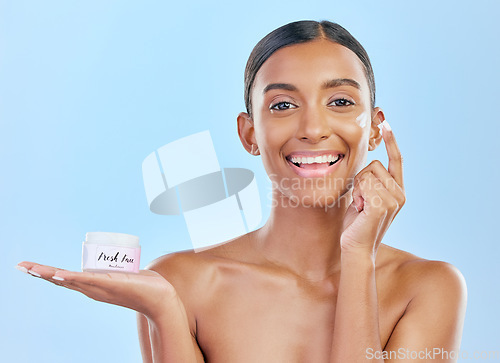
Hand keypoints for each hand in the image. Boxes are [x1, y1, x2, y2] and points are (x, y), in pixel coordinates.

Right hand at [16, 261, 178, 320]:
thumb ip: (121, 271)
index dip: (48, 273)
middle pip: (62, 280)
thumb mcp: (126, 276)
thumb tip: (118, 263)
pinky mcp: (112, 284)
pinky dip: (74, 278)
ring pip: (71, 280)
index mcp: (94, 286)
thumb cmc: (146, 288)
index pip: (65, 279)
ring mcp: (101, 287)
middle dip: (41, 272)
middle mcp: (94, 289)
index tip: (29, 267)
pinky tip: (60, 275)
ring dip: (51, 274)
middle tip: (21, 265)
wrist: (162, 299)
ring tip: (32, 268)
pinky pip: (90, 281)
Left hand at [341, 120, 405, 255]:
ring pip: (366, 174)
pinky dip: (358, 195)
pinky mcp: (382, 206)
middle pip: (373, 165)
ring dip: (357, 189)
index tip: (386, 122)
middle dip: (360, 180)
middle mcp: (400, 193)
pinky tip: (360, 210)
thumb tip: (367, 163)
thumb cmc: (356, 223)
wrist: (355, 247)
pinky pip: (364, 184)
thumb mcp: (364, 196)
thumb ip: (369, 181)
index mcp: (398, 190)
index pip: (396, 160)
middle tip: (360, 201)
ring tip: (360, 207)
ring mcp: (394, 200)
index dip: (391, 141)